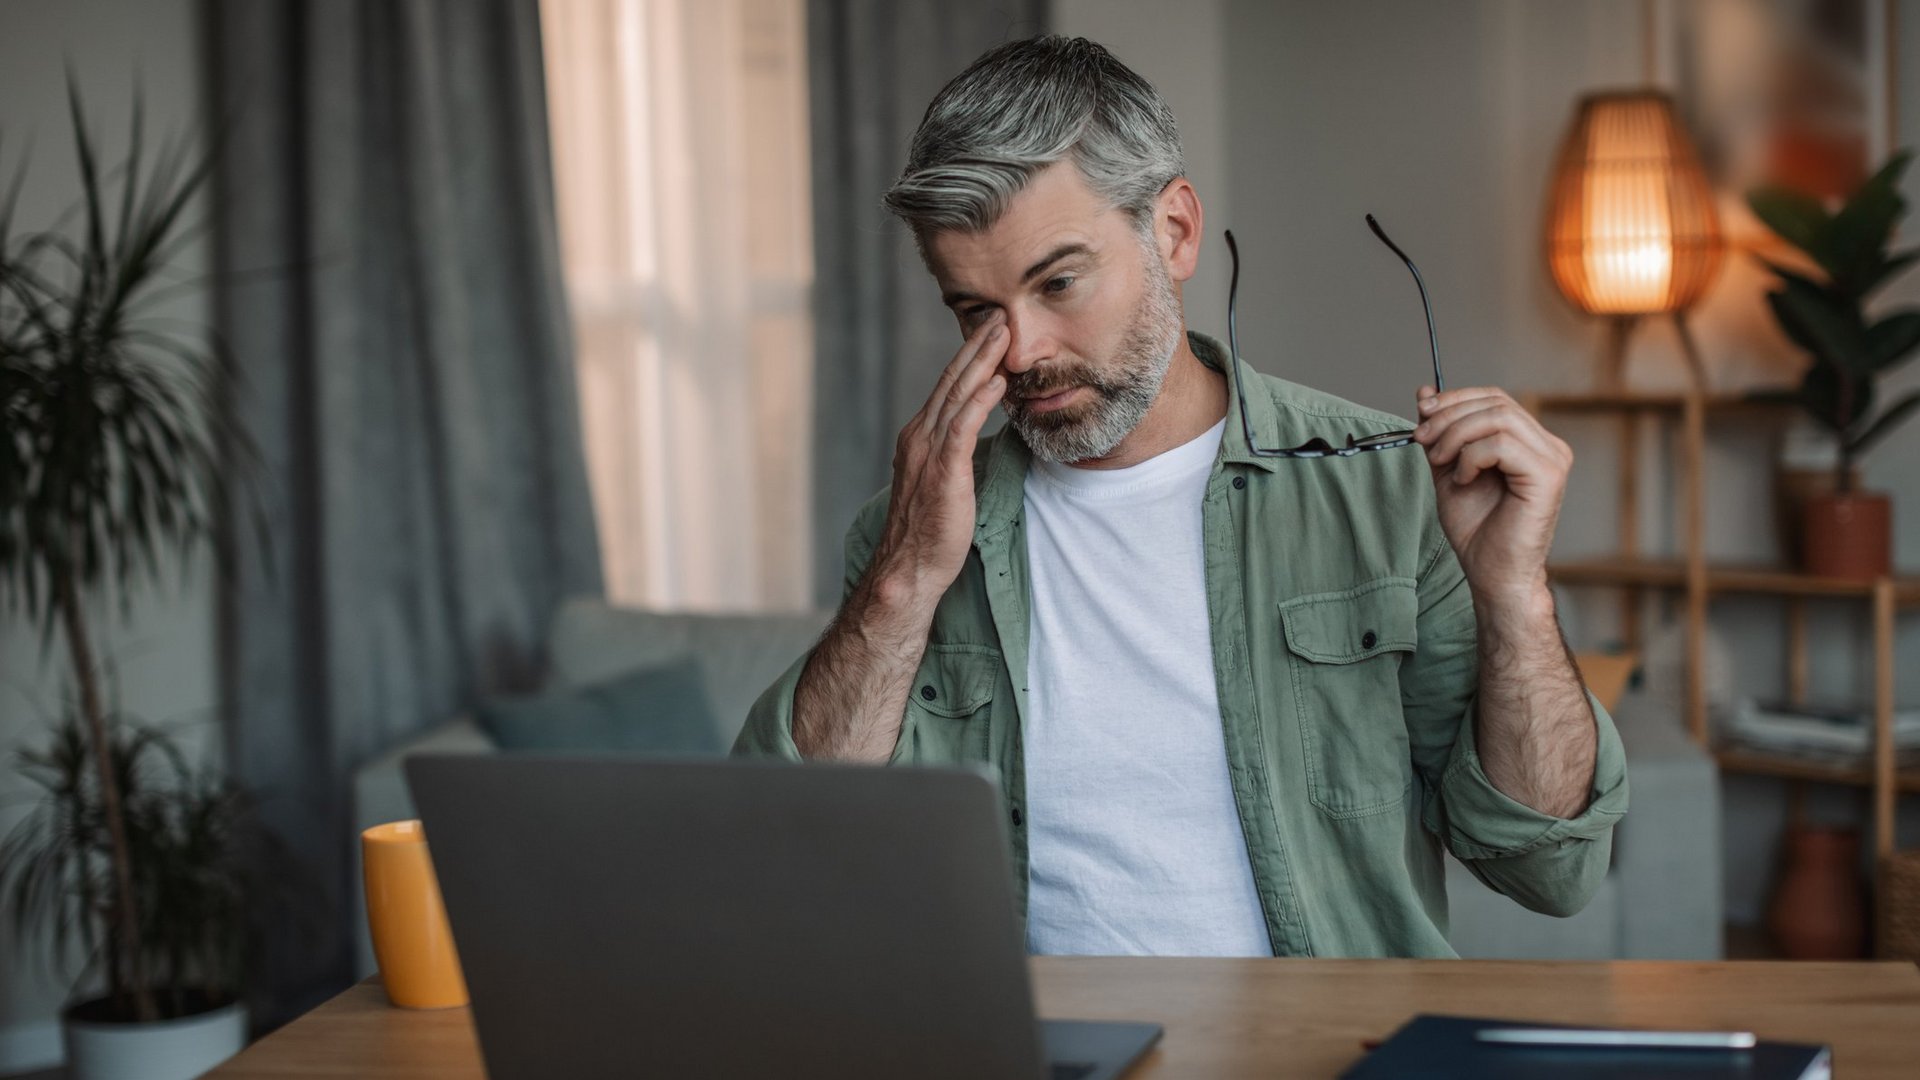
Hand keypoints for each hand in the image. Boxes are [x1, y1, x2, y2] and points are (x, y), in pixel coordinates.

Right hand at [867, 312, 1010, 611]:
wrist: (908, 569)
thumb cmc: (928, 532)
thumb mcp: (941, 482)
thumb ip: (952, 454)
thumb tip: (972, 438)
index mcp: (918, 437)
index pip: (947, 387)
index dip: (969, 357)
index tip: (990, 332)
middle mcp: (919, 436)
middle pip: (952, 381)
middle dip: (976, 346)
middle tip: (999, 315)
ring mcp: (928, 452)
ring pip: (957, 395)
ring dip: (982, 362)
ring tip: (1003, 334)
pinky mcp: (943, 471)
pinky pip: (963, 427)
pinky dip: (979, 401)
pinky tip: (997, 382)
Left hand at [1412, 385, 1571, 604]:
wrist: (1492, 573)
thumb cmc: (1476, 529)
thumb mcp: (1448, 469)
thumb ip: (1440, 433)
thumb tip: (1425, 392)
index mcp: (1529, 441)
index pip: (1494, 398)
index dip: (1455, 399)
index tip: (1420, 414)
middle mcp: (1548, 446)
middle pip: (1495, 402)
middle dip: (1448, 416)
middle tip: (1421, 439)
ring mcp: (1553, 459)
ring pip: (1498, 418)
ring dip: (1456, 435)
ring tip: (1440, 462)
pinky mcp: (1548, 476)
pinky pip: (1501, 445)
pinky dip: (1471, 457)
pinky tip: (1464, 480)